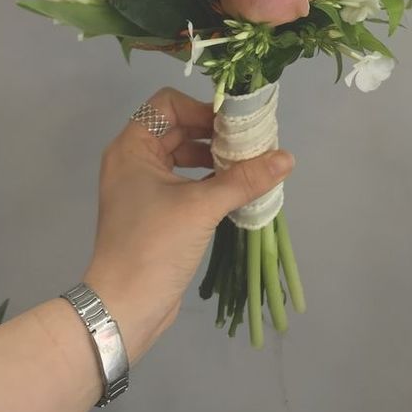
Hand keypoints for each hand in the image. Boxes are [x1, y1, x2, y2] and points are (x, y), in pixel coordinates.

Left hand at [83, 87, 294, 360]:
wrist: (125, 306)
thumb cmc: (154, 245)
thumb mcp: (202, 207)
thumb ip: (245, 179)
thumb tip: (287, 157)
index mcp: (132, 147)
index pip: (167, 104)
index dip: (201, 109)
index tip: (234, 126)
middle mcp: (133, 160)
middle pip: (178, 128)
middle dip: (215, 134)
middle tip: (251, 144)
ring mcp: (142, 186)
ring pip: (183, 155)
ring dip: (215, 157)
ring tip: (249, 166)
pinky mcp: (154, 210)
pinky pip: (185, 180)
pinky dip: (209, 179)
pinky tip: (236, 189)